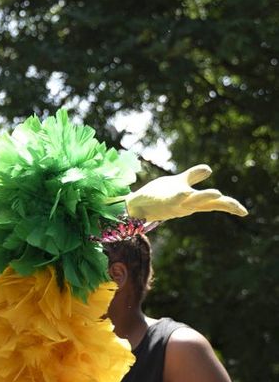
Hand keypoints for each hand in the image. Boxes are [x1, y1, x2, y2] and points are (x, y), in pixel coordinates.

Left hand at [125, 164, 246, 222]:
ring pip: (195, 201)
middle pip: (210, 204)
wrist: (136, 203)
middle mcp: (188, 204)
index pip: (215, 203)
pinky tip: (184, 193)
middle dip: (225, 205)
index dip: (230, 206)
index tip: (244, 213)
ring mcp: (177, 203)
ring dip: (205, 197)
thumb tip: (209, 169)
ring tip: (218, 193)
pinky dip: (180, 197)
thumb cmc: (158, 194)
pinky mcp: (165, 201)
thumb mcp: (179, 182)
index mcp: (193, 200)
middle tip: (241, 211)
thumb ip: (193, 176)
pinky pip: (174, 199)